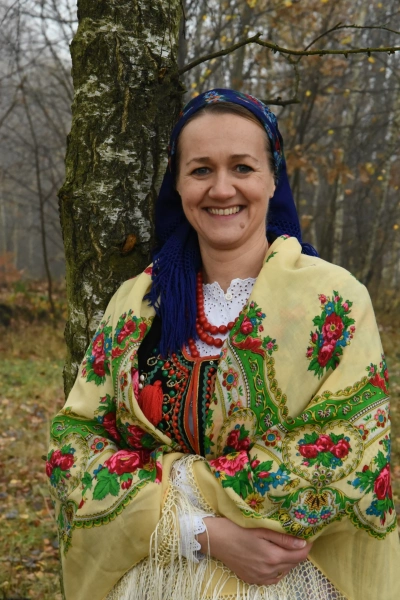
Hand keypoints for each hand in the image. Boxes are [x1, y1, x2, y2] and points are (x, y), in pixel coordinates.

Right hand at [196, 517, 311, 585]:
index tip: (308, 536)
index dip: (307, 546)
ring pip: (283, 571)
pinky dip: (277, 570)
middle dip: (298, 552)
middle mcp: (268, 571)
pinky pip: (272, 578)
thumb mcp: (261, 529)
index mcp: (272, 556)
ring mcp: (260, 577)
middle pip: (293, 563)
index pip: (300, 555)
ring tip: (283, 547)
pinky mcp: (252, 580)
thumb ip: (283, 538)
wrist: (215, 539)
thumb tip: (303, 543)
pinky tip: (272, 560)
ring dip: (287, 561)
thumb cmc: (237, 528)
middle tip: (296, 539)